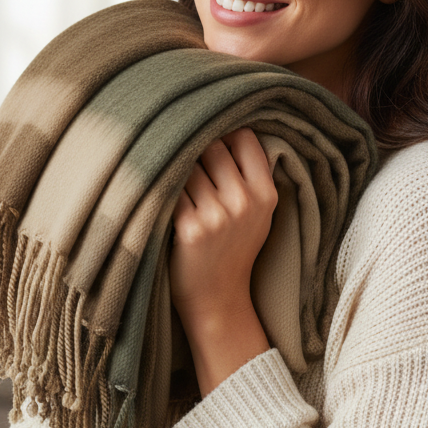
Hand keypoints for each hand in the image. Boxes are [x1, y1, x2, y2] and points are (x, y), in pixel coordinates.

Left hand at [170, 129, 276, 392]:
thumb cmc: (233, 249)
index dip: (225, 133)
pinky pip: (169, 189)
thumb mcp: (257, 214)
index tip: (211, 140)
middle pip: (212, 146)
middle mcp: (245, 202)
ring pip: (187, 165)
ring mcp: (218, 216)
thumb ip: (250, 176)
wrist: (218, 300)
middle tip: (187, 167)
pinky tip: (161, 202)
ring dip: (176, 171)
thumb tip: (225, 127)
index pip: (245, 137)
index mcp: (265, 194)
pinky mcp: (189, 228)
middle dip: (196, 151)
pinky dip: (162, 191)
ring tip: (178, 191)